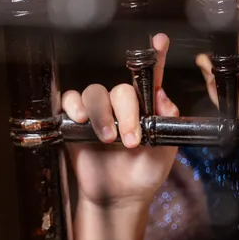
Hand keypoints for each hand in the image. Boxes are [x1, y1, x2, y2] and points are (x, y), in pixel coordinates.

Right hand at [62, 34, 178, 239]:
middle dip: (127, 112)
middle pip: (120, 88)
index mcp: (146, 107)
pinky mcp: (76, 121)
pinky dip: (74, 106)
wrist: (120, 199)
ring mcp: (99, 112)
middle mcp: (122, 105)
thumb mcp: (165, 152)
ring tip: (109, 139)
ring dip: (103, 115)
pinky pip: (70, 100)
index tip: (160, 40)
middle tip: (131, 139)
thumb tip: (162, 97)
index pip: (151, 76)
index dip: (156, 56)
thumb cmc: (144, 175)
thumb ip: (168, 124)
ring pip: (95, 93)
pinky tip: (81, 120)